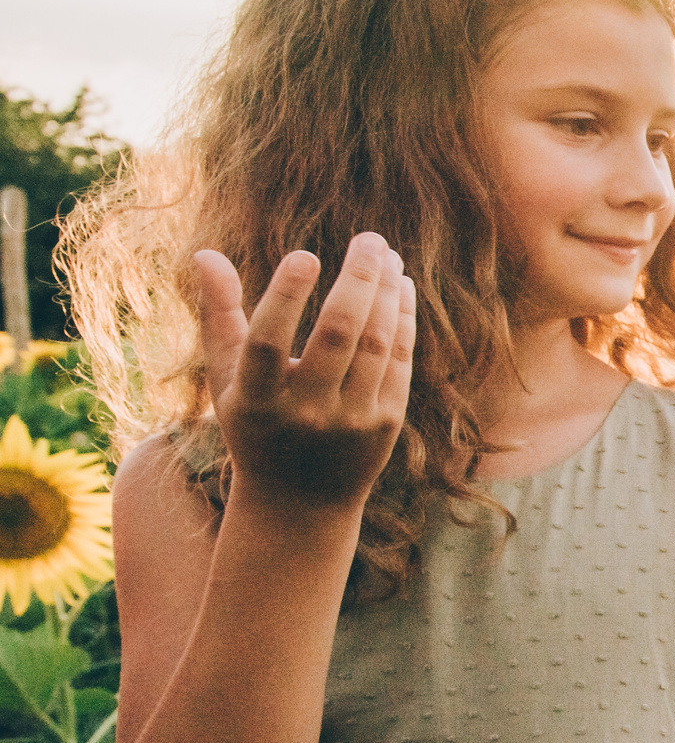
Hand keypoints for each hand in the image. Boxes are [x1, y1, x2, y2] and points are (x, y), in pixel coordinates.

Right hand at [196, 233, 415, 512]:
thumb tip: (205, 252)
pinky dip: (402, 320)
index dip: (286, 297)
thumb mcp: (228, 379)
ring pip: (376, 345)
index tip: (306, 254)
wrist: (301, 503)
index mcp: (257, 401)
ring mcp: (351, 421)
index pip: (267, 343)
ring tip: (386, 255)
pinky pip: (399, 361)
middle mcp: (306, 413)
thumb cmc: (256, 426)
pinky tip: (400, 287)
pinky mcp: (386, 424)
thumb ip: (218, 316)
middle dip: (358, 280)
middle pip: (338, 336)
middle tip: (371, 238)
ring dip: (386, 294)